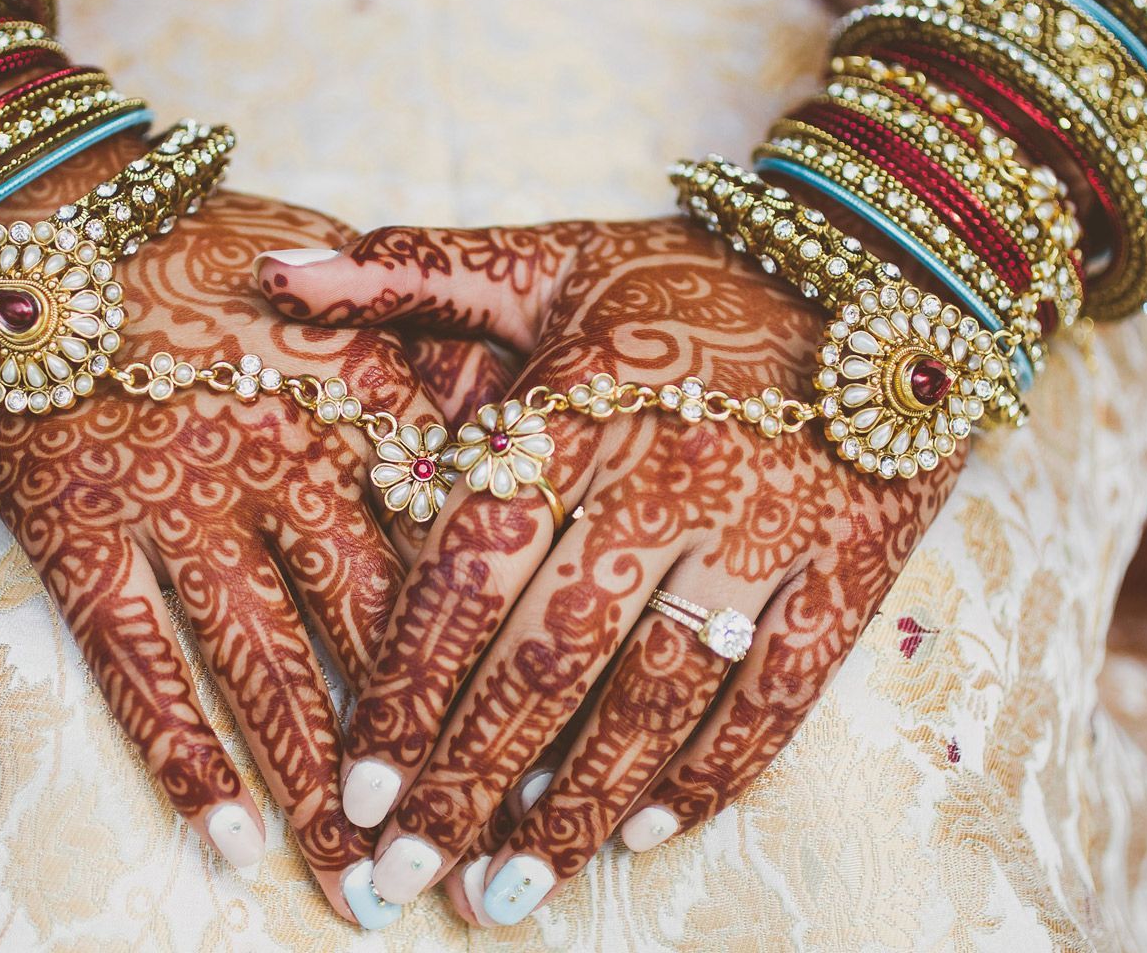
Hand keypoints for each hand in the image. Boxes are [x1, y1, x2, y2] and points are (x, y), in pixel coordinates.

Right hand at [0, 142, 472, 926]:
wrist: (35, 205)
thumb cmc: (199, 236)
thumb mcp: (333, 272)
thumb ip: (413, 350)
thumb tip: (492, 427)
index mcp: (352, 396)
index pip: (449, 541)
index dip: (502, 640)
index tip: (550, 730)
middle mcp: (276, 459)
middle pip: (369, 628)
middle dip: (426, 744)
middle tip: (478, 843)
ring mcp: (172, 499)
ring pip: (260, 666)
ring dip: (317, 784)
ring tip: (365, 885)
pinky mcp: (78, 526)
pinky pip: (134, 659)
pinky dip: (182, 754)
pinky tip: (229, 841)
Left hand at [255, 216, 960, 925]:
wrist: (875, 276)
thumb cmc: (684, 279)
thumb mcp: (543, 258)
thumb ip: (407, 271)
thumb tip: (271, 276)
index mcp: (575, 411)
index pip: (469, 574)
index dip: (409, 689)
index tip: (357, 789)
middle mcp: (663, 481)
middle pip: (551, 657)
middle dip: (470, 779)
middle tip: (404, 877)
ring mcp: (762, 532)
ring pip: (656, 696)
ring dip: (576, 806)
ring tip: (506, 893)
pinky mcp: (846, 569)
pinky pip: (777, 693)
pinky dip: (712, 772)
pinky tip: (645, 833)